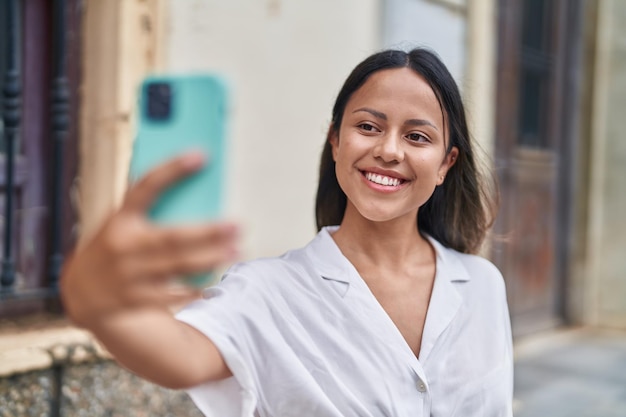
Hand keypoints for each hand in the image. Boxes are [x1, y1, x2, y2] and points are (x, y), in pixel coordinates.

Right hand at [61, 152, 238, 327]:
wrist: (80, 292)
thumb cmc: (113, 247)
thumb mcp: (122, 223)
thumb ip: (150, 210)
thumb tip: (197, 190)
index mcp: (120, 218)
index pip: (146, 186)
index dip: (172, 170)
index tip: (201, 155)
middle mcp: (122, 244)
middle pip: (172, 236)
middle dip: (208, 232)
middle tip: (237, 225)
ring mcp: (127, 274)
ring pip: (176, 265)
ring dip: (210, 259)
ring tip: (236, 250)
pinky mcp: (133, 298)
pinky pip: (170, 294)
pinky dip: (193, 290)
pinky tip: (213, 285)